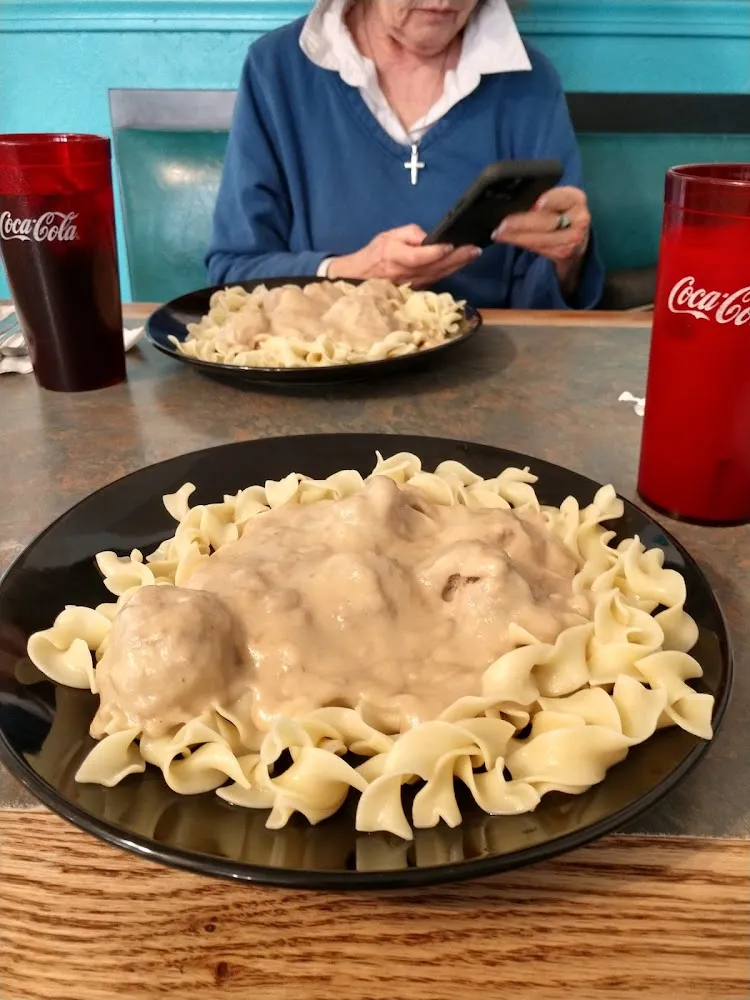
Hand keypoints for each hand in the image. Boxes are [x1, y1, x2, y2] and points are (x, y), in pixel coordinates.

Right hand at [327, 225, 480, 286]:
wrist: (361, 279)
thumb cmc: (375, 254)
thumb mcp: (387, 236)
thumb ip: (408, 234)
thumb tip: (427, 237)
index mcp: (393, 257)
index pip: (417, 258)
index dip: (434, 252)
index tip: (451, 245)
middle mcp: (404, 274)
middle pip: (433, 268)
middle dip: (455, 258)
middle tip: (474, 249)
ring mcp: (412, 285)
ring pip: (438, 275)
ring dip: (457, 265)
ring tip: (473, 254)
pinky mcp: (418, 290)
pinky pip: (437, 280)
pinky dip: (450, 272)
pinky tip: (461, 264)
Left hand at [492, 186, 590, 295]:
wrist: (576, 238)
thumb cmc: (560, 213)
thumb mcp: (557, 200)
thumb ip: (543, 198)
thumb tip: (518, 201)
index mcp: (576, 198)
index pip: (562, 197)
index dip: (550, 200)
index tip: (537, 203)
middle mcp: (579, 218)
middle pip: (547, 221)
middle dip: (521, 222)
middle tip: (502, 224)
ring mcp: (574, 238)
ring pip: (541, 238)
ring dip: (516, 236)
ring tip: (499, 232)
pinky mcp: (564, 253)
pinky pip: (539, 248)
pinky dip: (521, 243)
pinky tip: (507, 239)